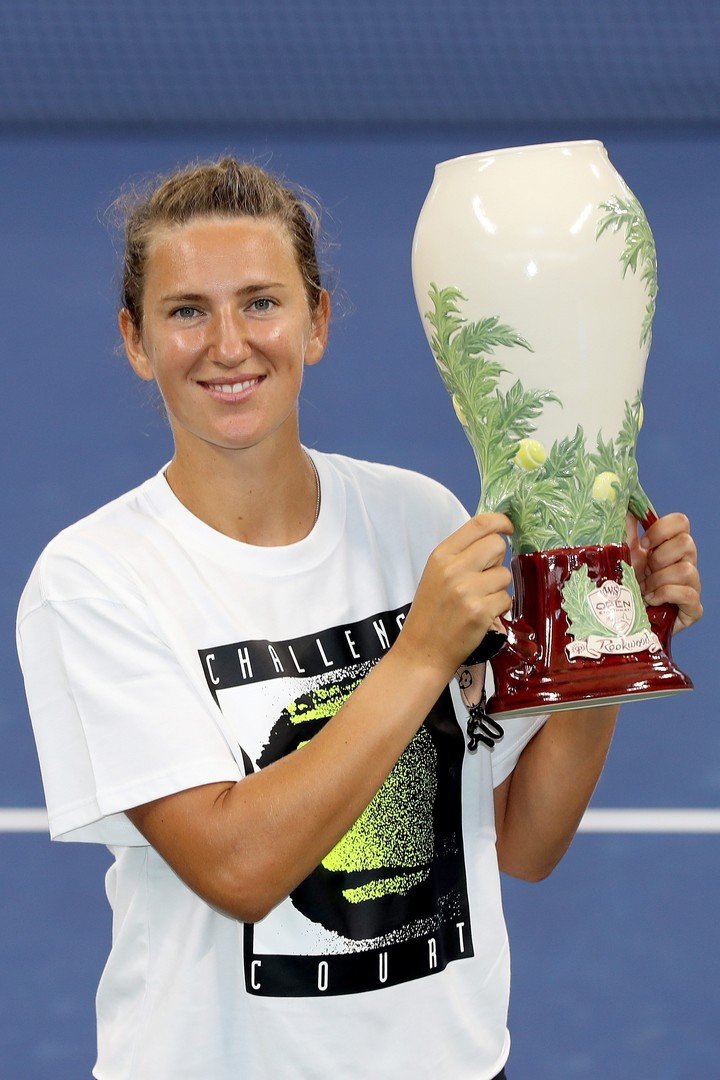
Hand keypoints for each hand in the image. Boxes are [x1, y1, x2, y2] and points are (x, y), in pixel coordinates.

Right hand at [398, 513, 513, 678]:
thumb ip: (461, 555)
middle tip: (485, 576)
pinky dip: (499, 608)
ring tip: (479, 601)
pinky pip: (506, 599)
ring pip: (504, 575)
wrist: (422, 650)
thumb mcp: (436, 574)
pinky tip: (482, 616)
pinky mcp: (481, 612)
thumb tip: (495, 538)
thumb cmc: (431, 611)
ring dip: (498, 588)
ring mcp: (468, 590)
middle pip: (497, 545)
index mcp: (441, 555)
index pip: (479, 523)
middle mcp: (454, 568)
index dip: (500, 521)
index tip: (508, 528)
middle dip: (498, 559)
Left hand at [626, 512, 701, 632]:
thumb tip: (622, 497)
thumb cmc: (619, 584)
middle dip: (659, 558)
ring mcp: (691, 586)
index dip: (662, 530)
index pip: (682, 522)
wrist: (617, 620)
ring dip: (658, 580)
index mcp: (668, 546)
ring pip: (686, 569)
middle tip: (644, 571)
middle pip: (687, 543)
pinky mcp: (692, 609)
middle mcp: (684, 562)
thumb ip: (623, 525)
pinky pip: (689, 594)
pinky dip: (665, 595)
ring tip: (644, 590)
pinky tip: (652, 601)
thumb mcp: (617, 550)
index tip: (644, 544)